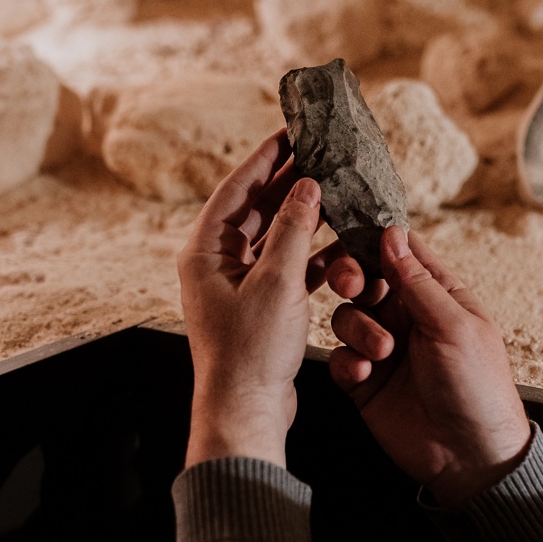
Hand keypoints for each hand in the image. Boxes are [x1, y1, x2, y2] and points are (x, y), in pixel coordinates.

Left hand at [178, 129, 332, 467]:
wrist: (247, 410)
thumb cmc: (251, 350)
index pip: (238, 187)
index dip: (266, 157)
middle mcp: (218, 262)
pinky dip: (309, 253)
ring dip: (302, 216)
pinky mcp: (260, 303)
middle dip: (288, 181)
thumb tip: (307, 186)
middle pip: (256, 208)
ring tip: (331, 190)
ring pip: (274, 236)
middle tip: (317, 153)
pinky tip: (336, 242)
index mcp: (206, 250)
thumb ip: (292, 228)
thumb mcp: (276, 281)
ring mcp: (239, 283)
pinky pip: (286, 265)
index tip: (290, 131)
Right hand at [327, 227, 530, 506]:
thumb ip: (418, 281)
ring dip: (357, 328)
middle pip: (365, 277)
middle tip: (351, 286)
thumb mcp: (453, 326)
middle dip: (351, 276)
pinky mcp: (364, 379)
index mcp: (435, 294)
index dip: (375, 239)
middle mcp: (406, 314)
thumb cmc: (477, 386)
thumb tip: (392, 234)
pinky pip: (340, 356)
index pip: (400, 251)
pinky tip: (364, 375)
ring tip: (381, 353)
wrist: (469, 458)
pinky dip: (347, 361)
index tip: (351, 233)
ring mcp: (383, 345)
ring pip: (347, 315)